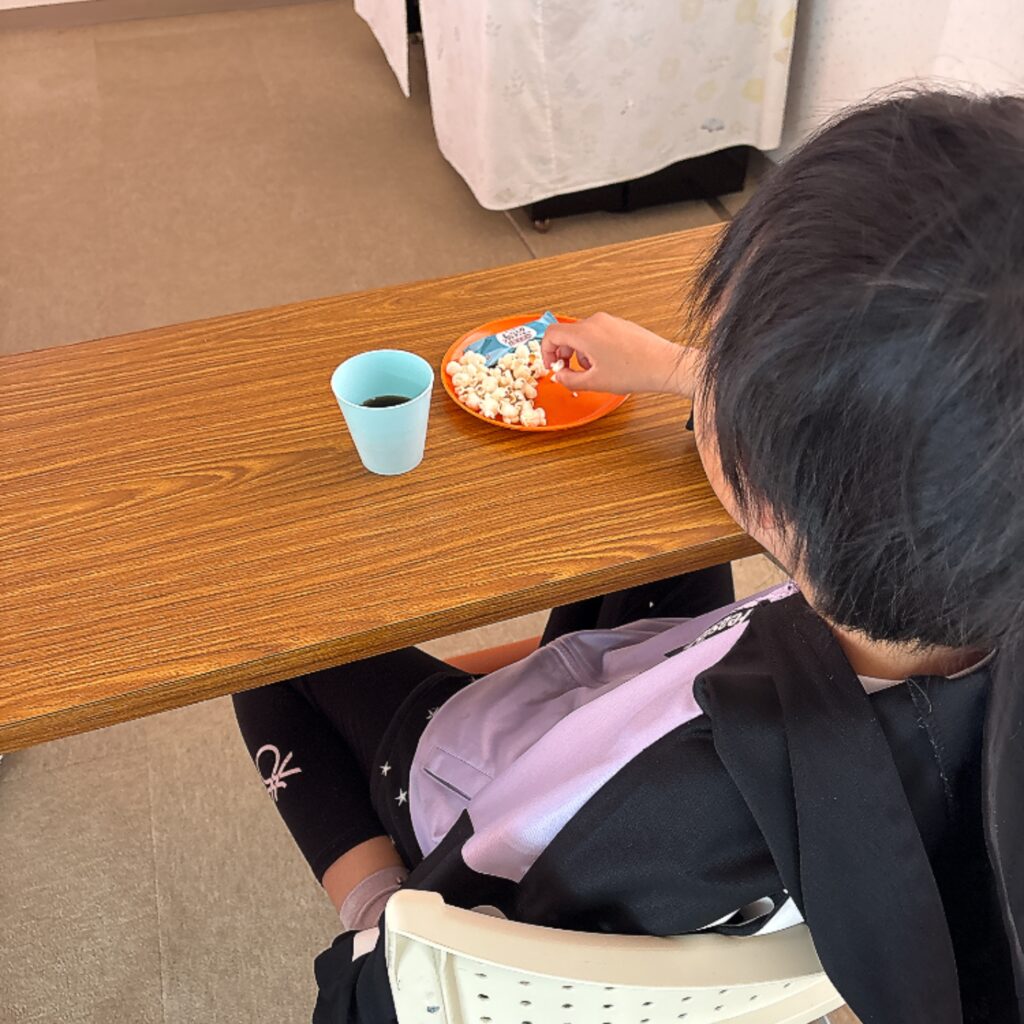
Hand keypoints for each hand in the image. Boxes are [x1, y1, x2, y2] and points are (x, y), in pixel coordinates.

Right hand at [541, 313, 700, 396]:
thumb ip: (569, 380)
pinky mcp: (620, 325)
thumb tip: (560, 377)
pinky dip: (594, 349)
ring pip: (583, 335)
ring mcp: (609, 322)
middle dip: (564, 355)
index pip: (551, 334)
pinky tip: (606, 365)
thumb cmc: (635, 371)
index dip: (545, 352)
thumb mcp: (594, 382)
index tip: (551, 365)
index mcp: (585, 333)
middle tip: (568, 372)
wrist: (663, 365)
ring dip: (580, 353)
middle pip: (567, 334)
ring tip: (593, 371)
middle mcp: (596, 322)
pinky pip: (598, 334)